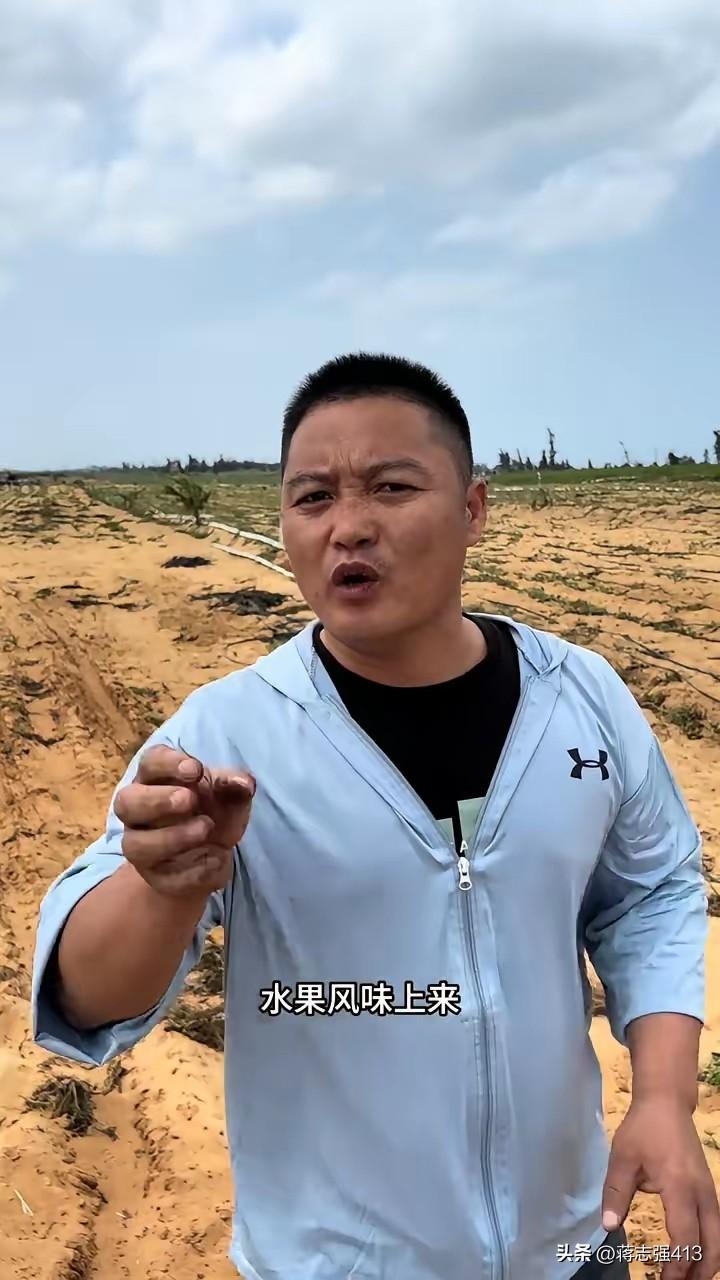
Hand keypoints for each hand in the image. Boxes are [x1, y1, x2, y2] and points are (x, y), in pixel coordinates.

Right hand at [114, 745, 255, 899]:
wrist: (213, 856)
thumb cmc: (213, 810)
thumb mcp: (229, 795)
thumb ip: (234, 786)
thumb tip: (244, 783)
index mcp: (155, 778)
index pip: (150, 762)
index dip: (168, 763)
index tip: (195, 769)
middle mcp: (138, 811)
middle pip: (127, 802)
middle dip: (157, 800)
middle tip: (190, 800)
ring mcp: (141, 845)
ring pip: (136, 844)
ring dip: (173, 837)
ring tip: (206, 828)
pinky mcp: (154, 876)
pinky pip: (164, 876)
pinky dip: (193, 868)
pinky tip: (216, 858)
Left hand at [602, 1097, 719, 1278]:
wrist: (666, 1102)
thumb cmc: (643, 1129)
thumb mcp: (622, 1158)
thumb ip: (616, 1193)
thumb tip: (608, 1227)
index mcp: (680, 1188)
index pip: (685, 1239)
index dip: (677, 1266)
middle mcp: (702, 1194)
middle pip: (712, 1246)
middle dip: (699, 1272)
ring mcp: (709, 1191)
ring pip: (719, 1238)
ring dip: (707, 1262)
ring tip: (687, 1277)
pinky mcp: (709, 1189)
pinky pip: (716, 1225)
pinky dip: (709, 1245)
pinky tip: (695, 1256)